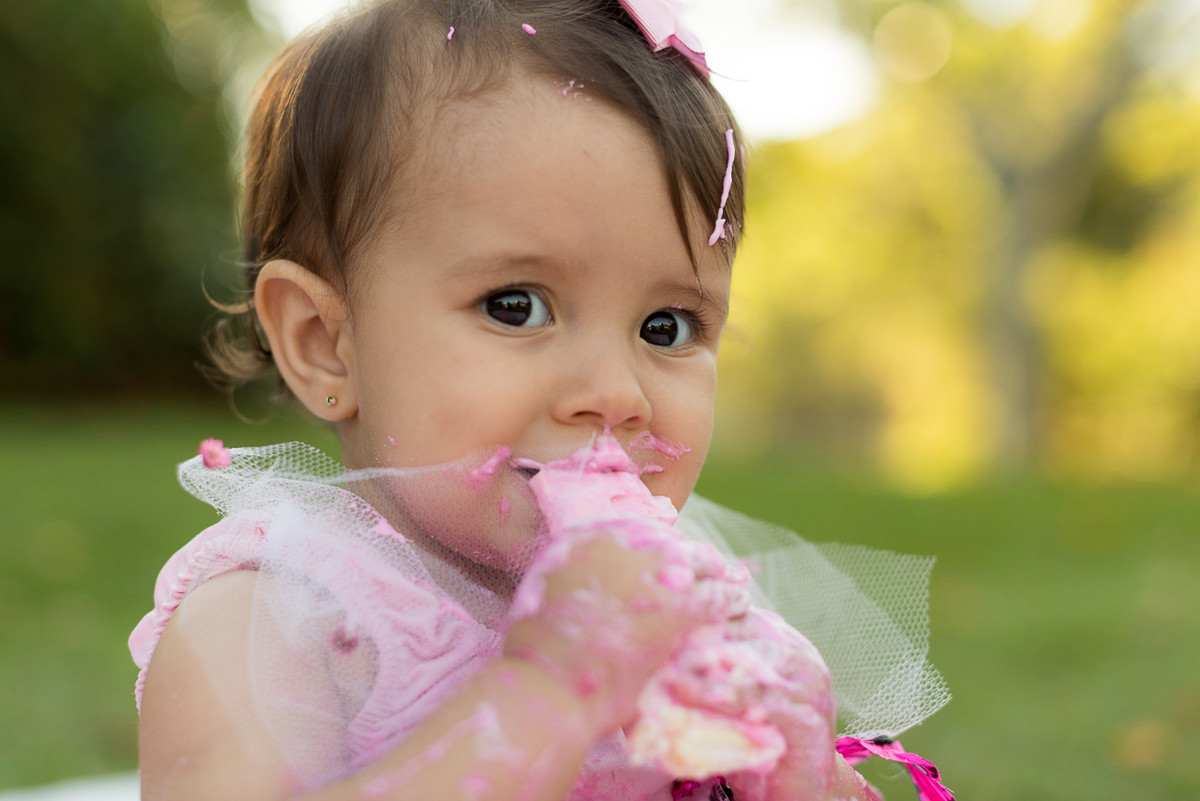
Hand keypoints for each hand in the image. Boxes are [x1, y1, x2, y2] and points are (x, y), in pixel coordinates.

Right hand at [504, 520, 726, 737]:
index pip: (639, 530)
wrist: (551, 682)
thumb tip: (597, 573)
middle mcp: (625, 540)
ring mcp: (654, 569)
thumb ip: (577, 570)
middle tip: (709, 571)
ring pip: (703, 561)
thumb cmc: (540, 651)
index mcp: (589, 532)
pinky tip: (738, 607)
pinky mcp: (679, 604)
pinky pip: (718, 595)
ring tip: (732, 588)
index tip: (670, 561)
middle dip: (691, 558)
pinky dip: (730, 600)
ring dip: (718, 575)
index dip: (658, 549)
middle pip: (673, 541)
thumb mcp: (546, 589)